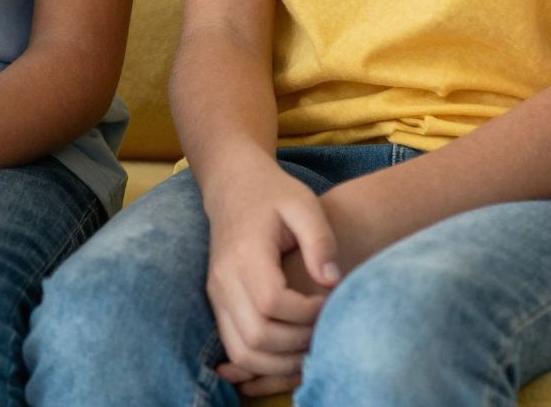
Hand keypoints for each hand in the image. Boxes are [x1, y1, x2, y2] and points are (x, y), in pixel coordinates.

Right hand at [202, 156, 340, 396]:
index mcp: (245, 254)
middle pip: (257, 336)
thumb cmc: (273, 194)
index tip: (329, 302)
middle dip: (297, 343)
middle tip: (324, 329)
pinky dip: (265, 362)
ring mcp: (217, 295)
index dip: (307, 313)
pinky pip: (236, 349)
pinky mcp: (219, 305)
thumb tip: (333, 282)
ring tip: (311, 345)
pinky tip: (292, 349)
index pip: (273, 303)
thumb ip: (320, 240)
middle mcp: (224, 279)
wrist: (233, 187)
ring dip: (281, 362)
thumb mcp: (304, 204)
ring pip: (243, 352)